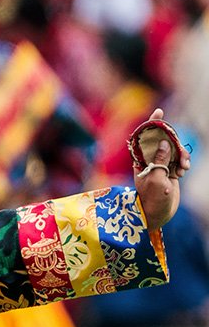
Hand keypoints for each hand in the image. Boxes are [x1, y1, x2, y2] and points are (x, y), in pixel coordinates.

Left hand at [134, 109, 187, 230]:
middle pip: (164, 140)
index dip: (152, 124)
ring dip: (182, 156)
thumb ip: (160, 160)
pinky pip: (180, 159)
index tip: (159, 112)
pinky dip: (184, 163)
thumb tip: (164, 143)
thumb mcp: (156, 180)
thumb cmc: (152, 199)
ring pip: (175, 149)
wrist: (157, 214)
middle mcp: (149, 159)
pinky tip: (183, 172)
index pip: (144, 137)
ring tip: (183, 170)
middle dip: (176, 145)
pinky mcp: (169, 170)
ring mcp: (160, 164)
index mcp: (141, 159)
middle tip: (181, 160)